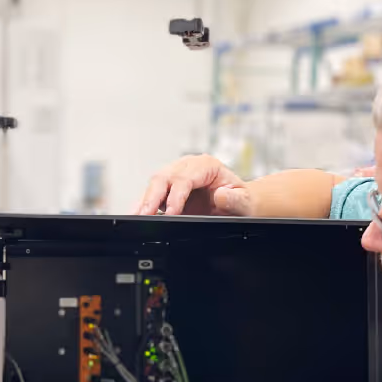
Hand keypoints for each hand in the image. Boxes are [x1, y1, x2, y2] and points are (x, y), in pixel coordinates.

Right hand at [135, 154, 251, 216]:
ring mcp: (175, 176)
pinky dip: (143, 204)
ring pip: (154, 184)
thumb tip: (220, 195)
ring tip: (136, 216)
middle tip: (145, 215)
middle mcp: (188, 166)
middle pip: (164, 177)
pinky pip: (152, 194)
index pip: (185, 178)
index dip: (176, 195)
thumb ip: (236, 199)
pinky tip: (136, 213)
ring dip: (145, 200)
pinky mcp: (168, 189)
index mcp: (206, 165)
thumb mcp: (245, 202)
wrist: (238, 205)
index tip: (172, 213)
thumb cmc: (241, 201)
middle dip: (153, 197)